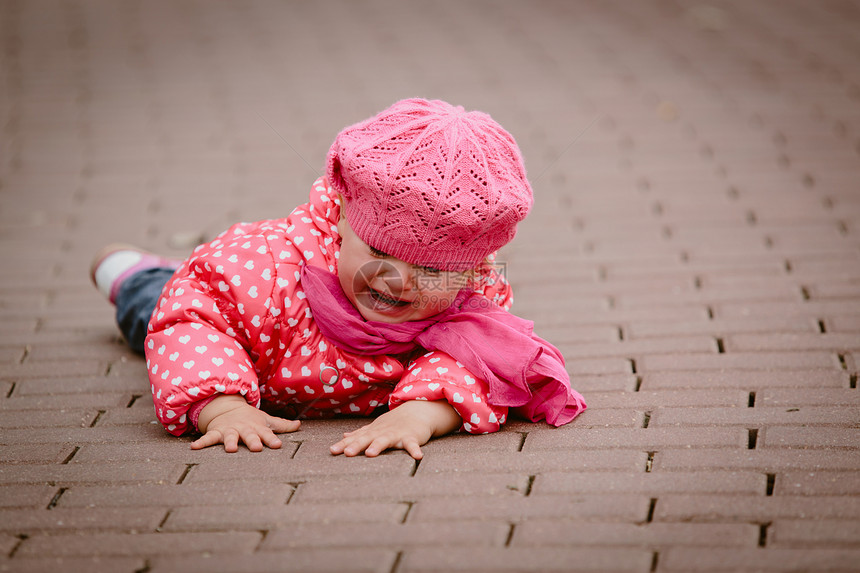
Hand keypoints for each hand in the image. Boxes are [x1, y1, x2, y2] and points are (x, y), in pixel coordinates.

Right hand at [191, 394, 300, 452]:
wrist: (228, 408)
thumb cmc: (251, 419)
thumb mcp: (266, 421)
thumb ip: (282, 426)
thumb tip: (300, 425)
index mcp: (258, 428)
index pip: (268, 434)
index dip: (272, 439)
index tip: (277, 445)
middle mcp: (244, 430)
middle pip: (250, 436)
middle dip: (253, 441)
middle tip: (256, 448)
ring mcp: (230, 430)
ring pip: (230, 437)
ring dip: (230, 442)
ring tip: (231, 449)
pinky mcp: (217, 432)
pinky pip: (208, 438)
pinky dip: (201, 442)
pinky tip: (194, 448)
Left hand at [330, 400, 460, 459]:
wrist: (417, 411)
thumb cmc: (394, 423)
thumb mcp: (376, 427)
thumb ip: (360, 433)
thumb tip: (344, 436)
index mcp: (373, 432)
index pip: (356, 438)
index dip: (344, 444)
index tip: (332, 451)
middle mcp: (382, 432)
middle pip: (367, 438)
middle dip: (357, 445)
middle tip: (347, 453)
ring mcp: (396, 434)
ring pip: (386, 440)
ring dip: (378, 445)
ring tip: (371, 454)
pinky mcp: (412, 437)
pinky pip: (413, 445)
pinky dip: (415, 450)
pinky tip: (417, 457)